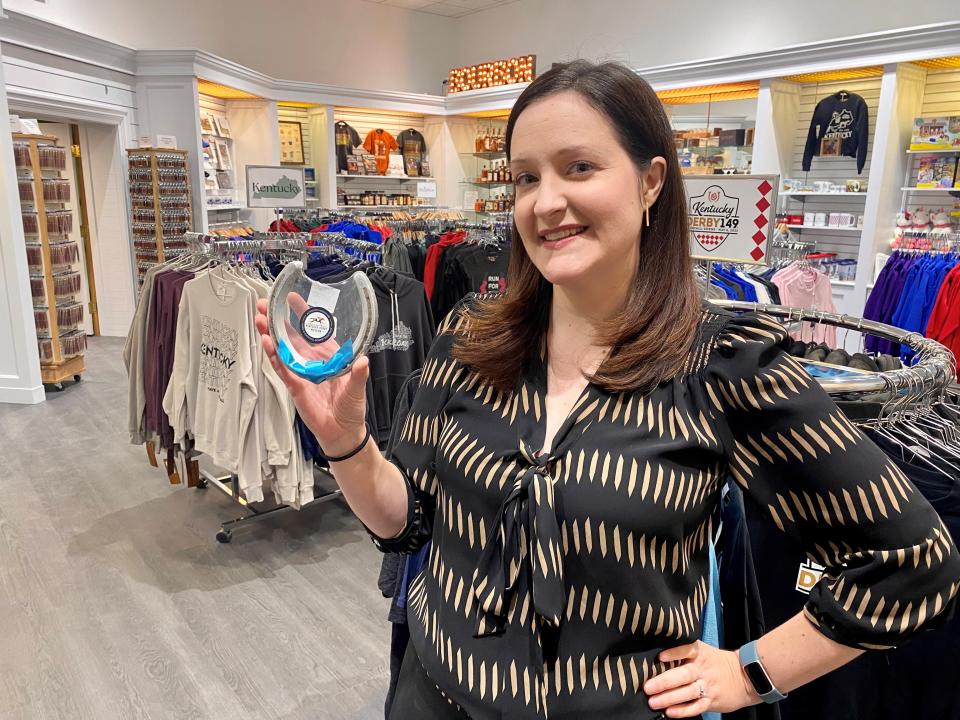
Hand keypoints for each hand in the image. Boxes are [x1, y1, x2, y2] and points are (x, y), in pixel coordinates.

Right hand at [255, 297, 368, 455]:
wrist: (342, 432)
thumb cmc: (350, 409)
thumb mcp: (356, 389)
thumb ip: (358, 374)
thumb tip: (363, 361)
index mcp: (329, 356)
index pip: (313, 330)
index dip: (303, 314)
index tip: (292, 298)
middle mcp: (312, 362)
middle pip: (291, 336)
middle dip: (277, 320)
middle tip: (264, 305)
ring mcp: (301, 373)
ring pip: (282, 350)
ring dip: (271, 335)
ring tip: (260, 320)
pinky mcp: (295, 386)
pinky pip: (283, 369)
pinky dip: (275, 357)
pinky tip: (267, 343)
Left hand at [643, 641, 758, 717]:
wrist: (745, 677)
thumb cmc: (716, 662)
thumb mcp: (703, 651)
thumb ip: (684, 651)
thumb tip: (658, 654)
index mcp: (699, 654)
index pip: (686, 650)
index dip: (674, 653)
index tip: (660, 656)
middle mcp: (702, 669)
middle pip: (683, 674)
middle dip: (665, 681)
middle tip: (648, 687)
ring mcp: (707, 686)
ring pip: (688, 693)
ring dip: (669, 698)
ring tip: (653, 702)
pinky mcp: (711, 701)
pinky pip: (696, 707)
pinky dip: (683, 711)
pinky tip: (670, 712)